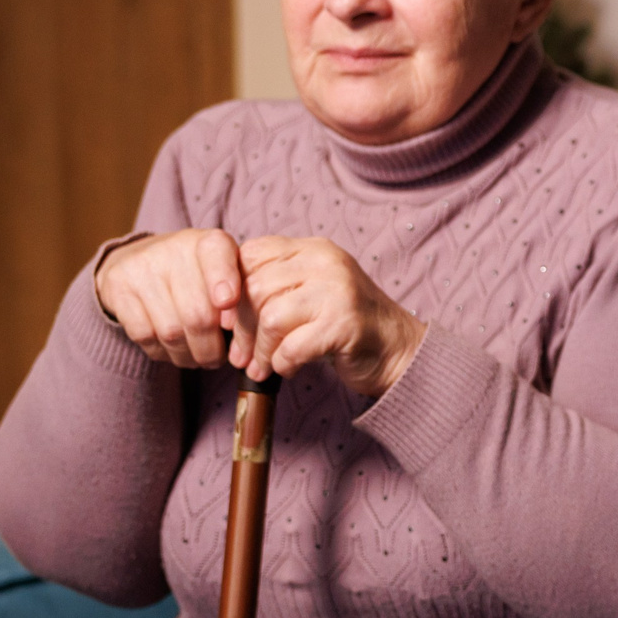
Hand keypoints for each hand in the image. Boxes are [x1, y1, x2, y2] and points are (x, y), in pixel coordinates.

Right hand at [93, 229, 256, 370]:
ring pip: (171, 332)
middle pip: (197, 313)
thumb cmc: (196, 274)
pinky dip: (164, 353)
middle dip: (211, 347)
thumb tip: (236, 328)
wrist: (137, 260)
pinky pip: (145, 336)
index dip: (225, 281)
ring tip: (198, 358)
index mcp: (208, 241)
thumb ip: (240, 294)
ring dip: (189, 355)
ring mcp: (141, 268)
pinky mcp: (118, 288)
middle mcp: (173, 248)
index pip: (218, 254)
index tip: (229, 304)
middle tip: (217, 359)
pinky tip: (173, 351)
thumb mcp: (224, 272)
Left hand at [237, 235, 426, 396]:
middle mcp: (325, 262)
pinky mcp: (344, 323)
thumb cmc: (344, 324)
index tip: (230, 319)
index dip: (231, 288)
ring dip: (261, 351)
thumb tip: (220, 307)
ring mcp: (338, 290)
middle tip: (241, 355)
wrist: (398, 349)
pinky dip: (283, 364)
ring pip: (270, 318)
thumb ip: (276, 285)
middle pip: (255, 288)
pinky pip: (292, 346)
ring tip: (262, 367)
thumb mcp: (311, 291)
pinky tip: (289, 368)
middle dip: (243, 328)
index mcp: (313, 248)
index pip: (252, 253)